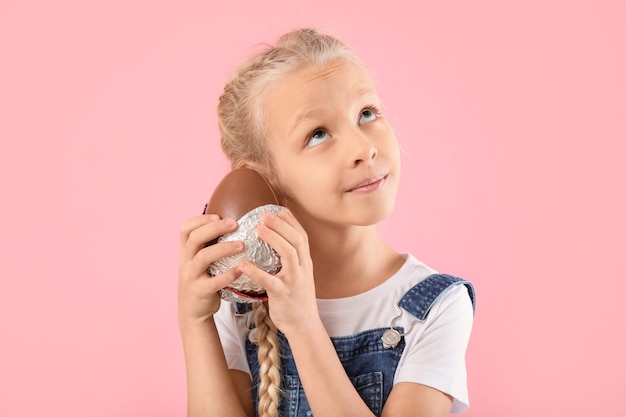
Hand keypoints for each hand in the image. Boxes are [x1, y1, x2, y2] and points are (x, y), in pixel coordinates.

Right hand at [178, 214, 243, 324]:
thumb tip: (229, 223)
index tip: (218, 216)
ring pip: (203, 257)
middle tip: (234, 224)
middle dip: (214, 228)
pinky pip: (214, 281)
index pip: (185, 229)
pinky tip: (241, 269)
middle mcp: (185, 262)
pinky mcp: (200, 292)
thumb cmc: (201, 281)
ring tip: (241, 245)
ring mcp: (191, 277)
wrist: (193, 312)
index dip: (200, 219)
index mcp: (185, 252)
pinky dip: (228, 274)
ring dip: (223, 248)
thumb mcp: (197, 262)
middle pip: (194, 238)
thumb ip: (207, 246)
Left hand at [237, 209, 318, 336]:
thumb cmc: (297, 300)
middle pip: (296, 240)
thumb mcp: (300, 276)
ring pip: (288, 254)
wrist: (304, 326)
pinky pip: (268, 280)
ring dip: (274, 239)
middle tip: (265, 214)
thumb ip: (292, 261)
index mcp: (306, 263)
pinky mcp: (283, 295)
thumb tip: (278, 245)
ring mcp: (294, 281)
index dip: (292, 222)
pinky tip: (243, 263)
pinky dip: (255, 271)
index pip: (302, 236)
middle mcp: (303, 269)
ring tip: (258, 228)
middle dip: (282, 225)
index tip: (280, 210)